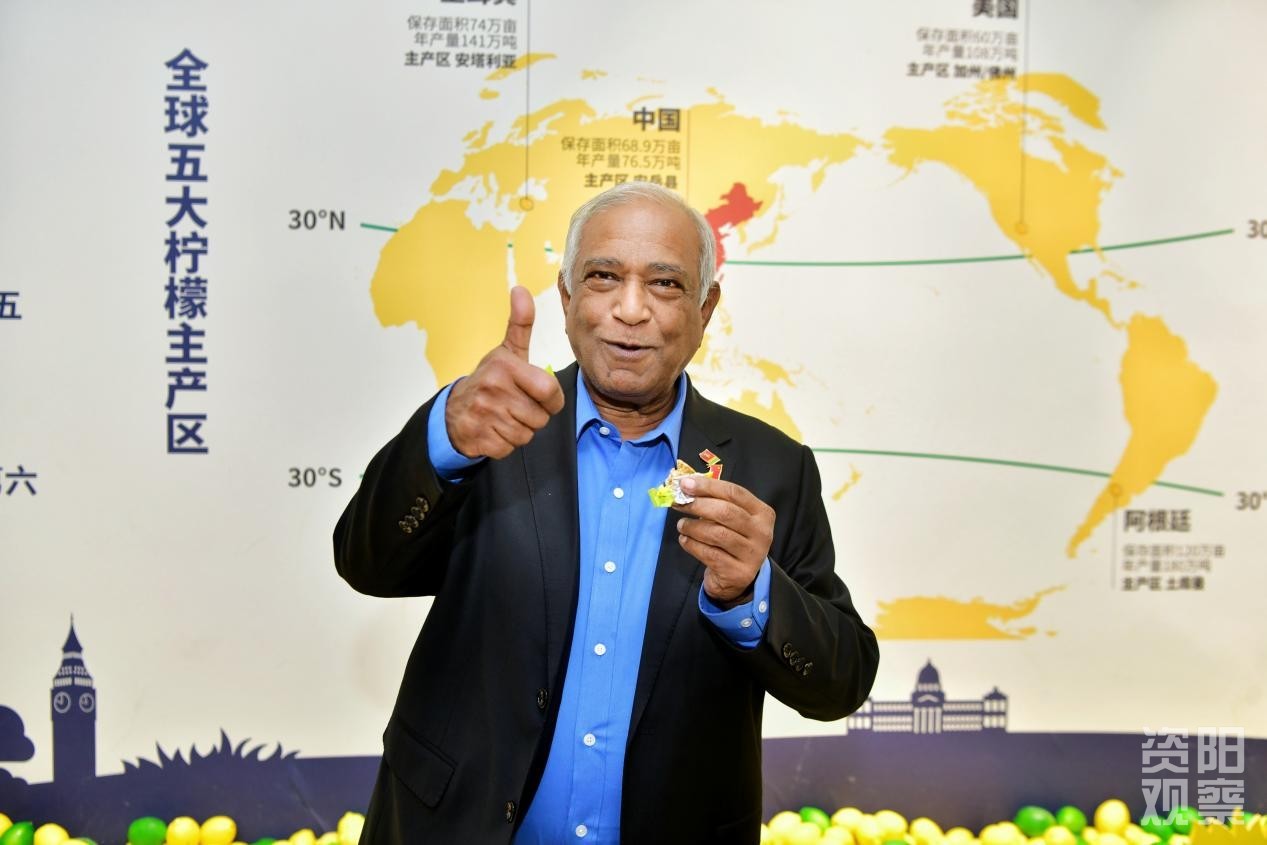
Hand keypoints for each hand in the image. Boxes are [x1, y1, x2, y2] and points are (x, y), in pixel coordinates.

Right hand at [445, 286, 565, 458]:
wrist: (453, 410)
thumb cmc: (491, 379)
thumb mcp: (507, 351)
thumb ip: (520, 323)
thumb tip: (520, 289)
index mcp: (505, 366)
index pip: (550, 391)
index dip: (551, 399)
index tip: (540, 395)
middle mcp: (493, 389)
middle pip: (540, 417)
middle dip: (534, 416)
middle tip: (516, 405)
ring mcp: (484, 415)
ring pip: (527, 434)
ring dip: (520, 430)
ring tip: (504, 416)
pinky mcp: (478, 438)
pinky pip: (510, 448)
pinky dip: (506, 443)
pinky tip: (494, 429)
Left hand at [672, 475, 774, 605]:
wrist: (736, 578)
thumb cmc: (731, 540)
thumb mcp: (731, 519)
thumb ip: (715, 501)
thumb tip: (686, 485)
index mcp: (763, 513)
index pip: (735, 493)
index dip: (708, 486)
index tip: (685, 484)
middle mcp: (762, 533)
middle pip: (726, 512)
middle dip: (698, 505)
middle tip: (679, 504)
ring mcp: (752, 555)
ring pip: (717, 534)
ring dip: (693, 527)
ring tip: (682, 525)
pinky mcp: (737, 573)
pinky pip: (709, 554)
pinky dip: (692, 544)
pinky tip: (685, 540)